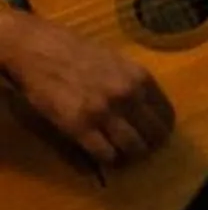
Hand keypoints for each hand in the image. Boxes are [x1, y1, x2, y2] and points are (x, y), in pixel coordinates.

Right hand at [0, 18, 173, 168]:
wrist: (38, 49)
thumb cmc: (77, 52)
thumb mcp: (118, 61)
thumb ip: (136, 84)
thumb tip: (149, 109)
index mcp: (141, 78)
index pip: (166, 115)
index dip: (162, 129)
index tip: (156, 136)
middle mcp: (128, 96)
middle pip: (154, 135)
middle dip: (150, 145)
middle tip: (141, 149)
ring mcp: (104, 112)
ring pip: (133, 148)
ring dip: (131, 156)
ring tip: (124, 155)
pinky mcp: (79, 127)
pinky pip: (105, 154)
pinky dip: (108, 160)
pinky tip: (105, 156)